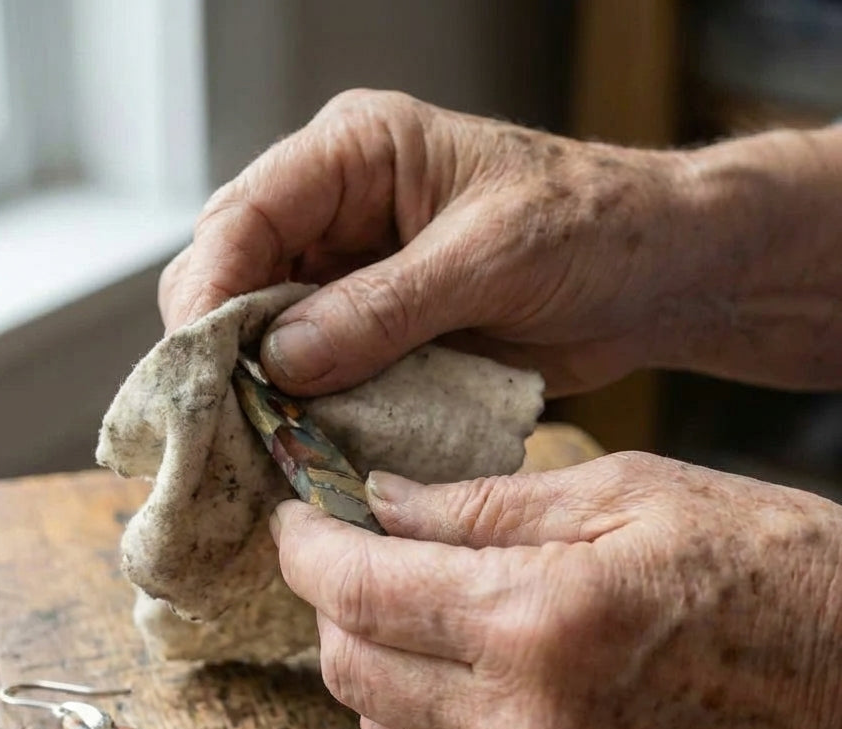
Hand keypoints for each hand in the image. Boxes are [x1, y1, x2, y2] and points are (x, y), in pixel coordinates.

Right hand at [159, 89, 841, 395]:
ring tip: (258, 442)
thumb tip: (282, 362)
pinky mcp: (374, 332)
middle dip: (223, 347)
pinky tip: (301, 443)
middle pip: (235, 275)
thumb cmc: (592, 229)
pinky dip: (305, 409)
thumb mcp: (490, 257)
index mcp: (355, 153)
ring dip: (260, 387)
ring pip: (265, 333)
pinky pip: (315, 372)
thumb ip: (384, 307)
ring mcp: (351, 276)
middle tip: (224, 418)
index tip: (202, 367)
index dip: (212, 292)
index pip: (244, 214)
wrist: (656, 277)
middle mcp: (336, 212)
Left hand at [269, 453, 841, 728]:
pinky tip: (460, 665)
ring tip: (400, 603)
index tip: (293, 516)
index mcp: (539, 619)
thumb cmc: (761, 560)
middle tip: (341, 550)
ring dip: (369, 659)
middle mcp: (528, 721)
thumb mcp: (622, 491)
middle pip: (351, 667)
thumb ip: (482, 504)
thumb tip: (380, 501)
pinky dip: (426, 712)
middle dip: (324, 602)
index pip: (360, 590)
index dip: (305, 549)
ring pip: (387, 728)